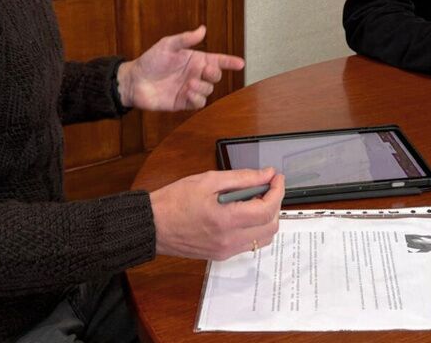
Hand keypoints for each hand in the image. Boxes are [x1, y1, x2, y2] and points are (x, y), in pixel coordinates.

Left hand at [118, 25, 243, 111]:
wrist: (134, 81)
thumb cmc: (150, 61)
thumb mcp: (167, 45)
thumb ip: (185, 39)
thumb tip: (202, 29)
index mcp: (195, 59)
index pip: (217, 60)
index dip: (230, 61)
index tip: (240, 63)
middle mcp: (195, 74)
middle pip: (216, 76)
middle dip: (215, 73)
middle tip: (205, 71)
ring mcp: (190, 88)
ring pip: (209, 90)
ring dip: (202, 87)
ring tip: (189, 84)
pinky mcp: (183, 102)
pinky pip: (199, 102)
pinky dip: (197, 98)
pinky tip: (187, 92)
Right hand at [150, 168, 284, 259]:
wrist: (152, 225)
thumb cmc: (174, 201)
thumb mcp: (209, 180)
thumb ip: (242, 178)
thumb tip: (266, 174)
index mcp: (226, 220)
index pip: (267, 209)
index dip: (278, 190)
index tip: (276, 177)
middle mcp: (229, 241)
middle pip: (271, 226)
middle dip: (275, 203)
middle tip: (267, 186)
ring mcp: (226, 251)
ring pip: (263, 238)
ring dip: (267, 218)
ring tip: (255, 199)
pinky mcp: (221, 255)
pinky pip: (249, 244)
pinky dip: (255, 228)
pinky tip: (243, 213)